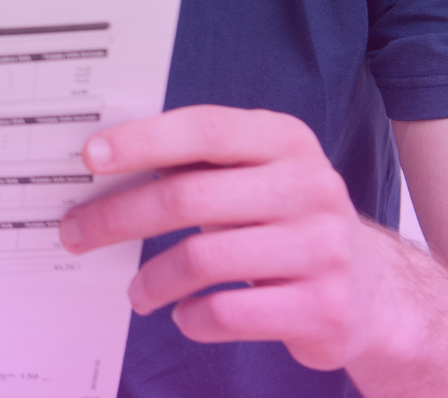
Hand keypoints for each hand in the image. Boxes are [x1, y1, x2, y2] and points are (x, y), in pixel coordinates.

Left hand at [58, 105, 447, 383]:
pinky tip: (184, 315)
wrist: (371, 291)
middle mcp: (311, 187)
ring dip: (152, 279)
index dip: (142, 140)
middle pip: (189, 197)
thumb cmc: (282, 220)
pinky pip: (231, 313)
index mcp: (286, 141)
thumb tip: (99, 161)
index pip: (204, 130)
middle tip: (77, 232)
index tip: (90, 157)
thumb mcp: (254, 175)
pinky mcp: (325, 307)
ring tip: (136, 291)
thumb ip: (196, 162)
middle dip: (118, 217)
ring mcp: (323, 248)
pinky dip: (193, 317)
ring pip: (204, 259)